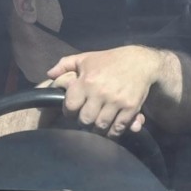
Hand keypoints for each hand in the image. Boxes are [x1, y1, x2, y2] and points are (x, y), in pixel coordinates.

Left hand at [46, 45, 165, 137]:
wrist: (141, 62)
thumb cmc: (111, 60)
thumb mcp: (87, 58)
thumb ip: (65, 64)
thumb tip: (49, 75)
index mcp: (87, 80)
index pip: (70, 106)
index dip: (70, 110)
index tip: (74, 109)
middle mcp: (100, 92)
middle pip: (85, 120)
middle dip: (84, 121)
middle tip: (87, 117)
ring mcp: (116, 101)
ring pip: (100, 126)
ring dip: (97, 128)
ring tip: (97, 123)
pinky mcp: (130, 108)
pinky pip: (118, 128)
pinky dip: (113, 132)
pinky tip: (110, 128)